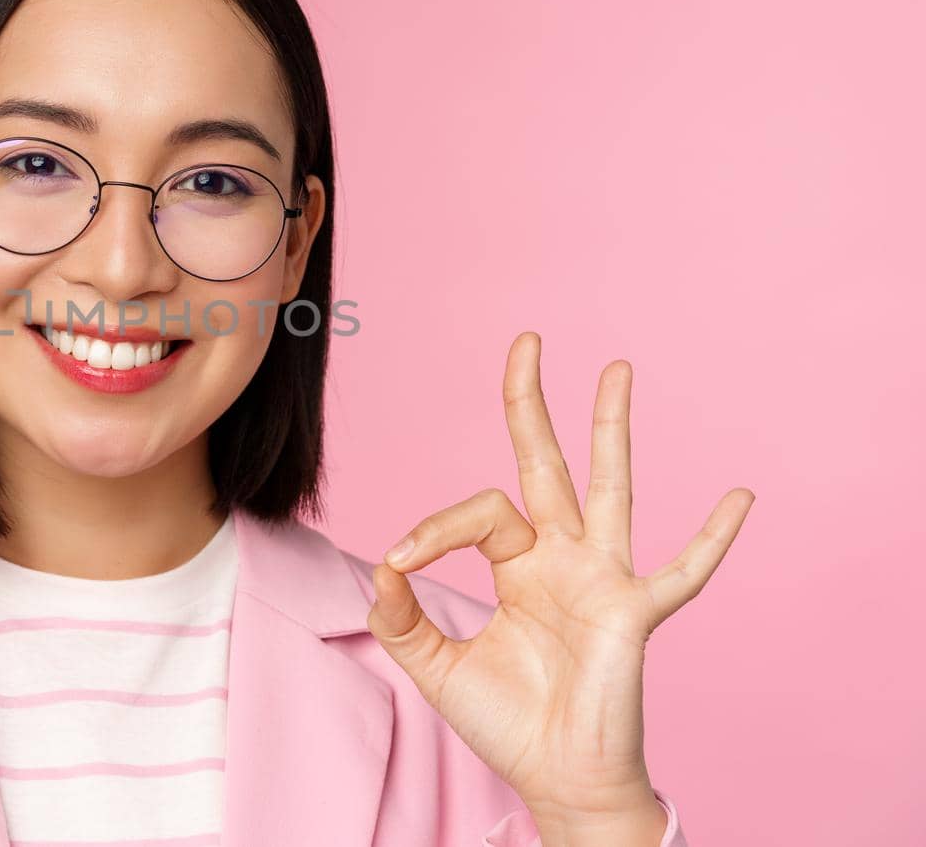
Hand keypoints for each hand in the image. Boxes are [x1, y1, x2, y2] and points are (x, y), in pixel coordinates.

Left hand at [367, 331, 752, 831]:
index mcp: (517, 564)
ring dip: (611, 429)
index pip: (478, 511)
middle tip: (525, 341)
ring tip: (615, 369)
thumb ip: (400, 617)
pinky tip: (740, 496)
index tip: (400, 566)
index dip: (433, 528)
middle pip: (545, 463)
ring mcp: (602, 578)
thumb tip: (379, 567)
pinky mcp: (634, 613)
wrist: (556, 778)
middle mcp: (561, 557)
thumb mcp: (433, 665)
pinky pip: (681, 573)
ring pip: (609, 487)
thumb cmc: (506, 722)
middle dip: (532, 404)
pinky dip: (711, 539)